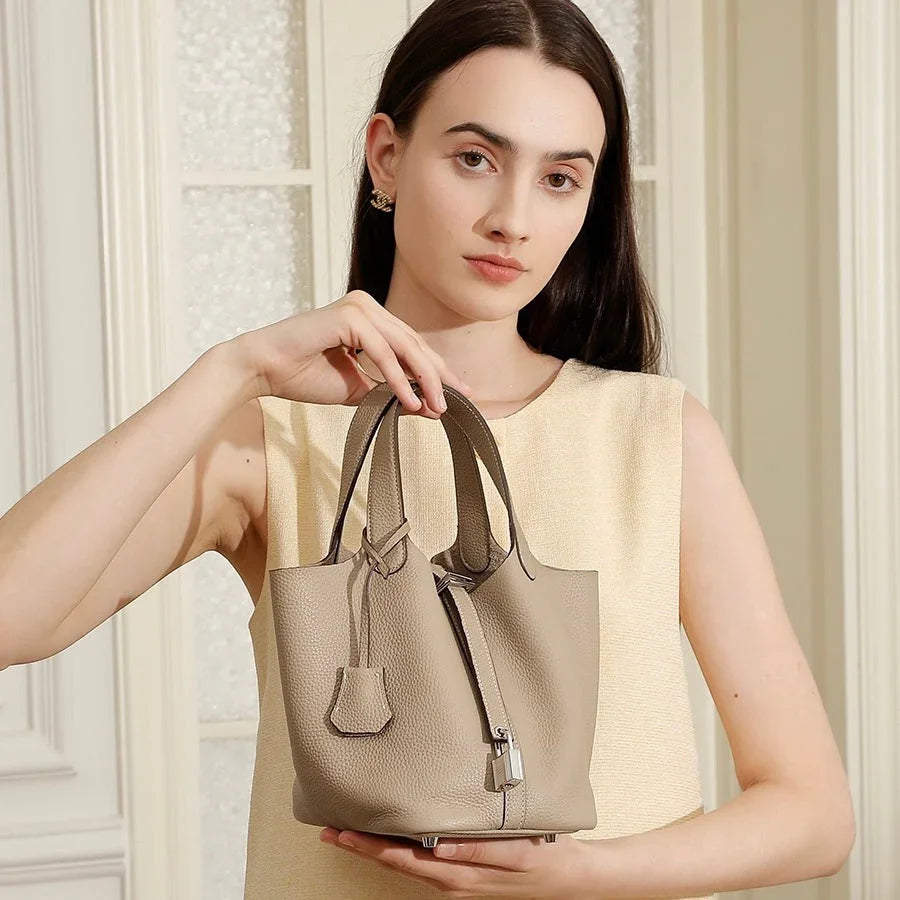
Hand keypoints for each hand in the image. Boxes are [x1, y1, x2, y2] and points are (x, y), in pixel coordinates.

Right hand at [222, 290, 471, 417]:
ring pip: (405, 346)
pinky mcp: (348, 316)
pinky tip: (408, 400)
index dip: (436, 374)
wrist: (263, 371)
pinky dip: (397, 378)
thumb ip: (390, 393)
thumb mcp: (358, 390)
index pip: (412, 347)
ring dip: (423, 380)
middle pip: (415, 345)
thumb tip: (427, 407)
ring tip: (436, 407)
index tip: (457, 398)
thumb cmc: (303, 377)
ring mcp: (358, 308)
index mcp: (370, 319)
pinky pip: (382, 351)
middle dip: (438, 377)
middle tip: (457, 404)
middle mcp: (367, 307)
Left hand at [318, 826, 597, 897]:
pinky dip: (401, 853)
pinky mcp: (465, 876)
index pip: (402, 859)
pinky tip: (393, 840)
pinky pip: (424, 867)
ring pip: (407, 866)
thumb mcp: (514, 854)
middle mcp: (450, 882)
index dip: (369, 846)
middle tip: (329, 829)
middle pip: (397, 863)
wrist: (571, 878)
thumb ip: (477, 852)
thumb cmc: (543, 858)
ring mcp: (456, 882)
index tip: (339, 832)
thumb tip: (438, 848)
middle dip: (361, 847)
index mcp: (458, 874)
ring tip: (349, 832)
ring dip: (376, 850)